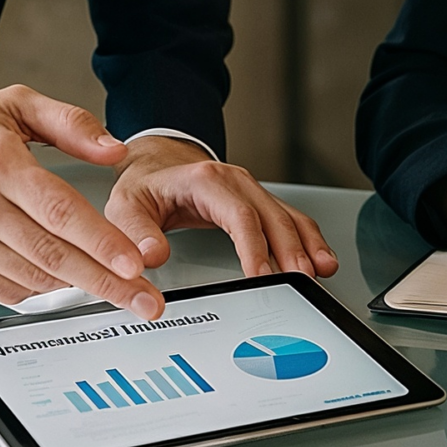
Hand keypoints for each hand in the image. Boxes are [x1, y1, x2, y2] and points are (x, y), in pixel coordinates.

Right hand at [0, 85, 161, 316]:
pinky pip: (8, 290)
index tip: (136, 263)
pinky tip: (69, 285)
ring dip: (81, 290)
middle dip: (107, 282)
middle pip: (53, 253)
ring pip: (34, 277)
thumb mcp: (13, 104)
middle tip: (146, 301)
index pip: (59, 210)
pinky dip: (43, 291)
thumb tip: (115, 149)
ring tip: (121, 295)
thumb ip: (70, 123)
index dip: (101, 241)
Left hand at [103, 135, 337, 278]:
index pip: (239, 215)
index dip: (254, 247)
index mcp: (206, 180)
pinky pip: (291, 219)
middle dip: (290, 251)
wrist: (155, 164)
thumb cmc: (144, 186)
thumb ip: (136, 232)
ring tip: (319, 274)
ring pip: (288, 217)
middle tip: (301, 283)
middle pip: (272, 217)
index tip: (262, 276)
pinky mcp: (258, 202)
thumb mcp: (125, 206)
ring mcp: (251, 190)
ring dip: (307, 246)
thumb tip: (152, 257)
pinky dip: (309, 239)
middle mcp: (235, 181)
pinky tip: (321, 259)